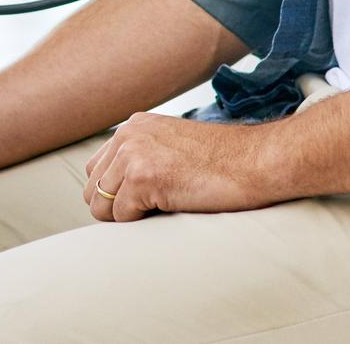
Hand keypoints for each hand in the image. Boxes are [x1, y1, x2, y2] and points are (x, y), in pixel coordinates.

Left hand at [81, 111, 283, 221]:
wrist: (258, 161)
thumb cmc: (225, 162)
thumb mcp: (173, 147)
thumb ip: (143, 157)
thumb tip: (115, 194)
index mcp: (133, 126)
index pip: (96, 170)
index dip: (115, 194)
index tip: (144, 202)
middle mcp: (127, 134)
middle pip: (92, 188)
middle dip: (115, 208)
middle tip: (153, 210)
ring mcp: (133, 154)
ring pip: (101, 205)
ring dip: (128, 216)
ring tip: (163, 207)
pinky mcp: (143, 177)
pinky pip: (122, 216)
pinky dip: (142, 222)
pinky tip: (171, 207)